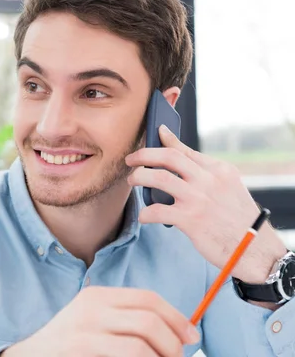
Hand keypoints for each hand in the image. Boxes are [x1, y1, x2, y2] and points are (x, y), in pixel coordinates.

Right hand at [1, 287, 198, 356]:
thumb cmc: (71, 342)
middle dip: (173, 344)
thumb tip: (178, 330)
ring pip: (141, 346)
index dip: (177, 318)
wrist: (31, 356)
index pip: (148, 299)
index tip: (191, 336)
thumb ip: (127, 319)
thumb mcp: (95, 320)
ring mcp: (83, 332)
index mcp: (98, 295)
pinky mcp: (80, 350)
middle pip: (149, 321)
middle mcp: (91, 309)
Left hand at [125, 125, 285, 283]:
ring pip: (159, 178)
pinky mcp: (191, 220)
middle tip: (130, 159)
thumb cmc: (237, 219)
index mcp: (219, 170)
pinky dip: (145, 212)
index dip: (164, 141)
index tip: (153, 135)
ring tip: (132, 181)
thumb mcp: (228, 188)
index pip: (184, 151)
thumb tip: (179, 156)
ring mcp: (199, 199)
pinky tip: (145, 216)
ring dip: (139, 177)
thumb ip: (204, 172)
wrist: (256, 251)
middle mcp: (209, 180)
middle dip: (144, 154)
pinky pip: (157, 211)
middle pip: (169, 157)